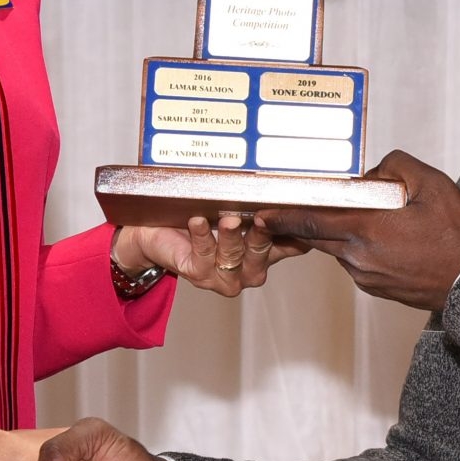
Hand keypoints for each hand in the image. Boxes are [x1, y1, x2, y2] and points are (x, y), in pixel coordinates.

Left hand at [115, 217, 305, 297]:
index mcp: (266, 253)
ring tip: (229, 219)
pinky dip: (201, 236)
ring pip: (233, 256)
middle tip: (263, 217)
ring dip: (231, 236)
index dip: (297, 232)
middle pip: (263, 252)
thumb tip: (284, 184)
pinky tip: (197, 221)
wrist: (160, 235)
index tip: (299, 213)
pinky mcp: (198, 274)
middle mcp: (250, 269)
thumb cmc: (203, 221)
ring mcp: (225, 276)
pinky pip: (203, 254)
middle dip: (263, 235)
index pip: (293, 245)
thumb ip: (261, 206)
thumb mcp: (238, 212)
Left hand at [253, 149, 459, 310]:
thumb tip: (372, 174)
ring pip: (338, 246)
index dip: (282, 215)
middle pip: (316, 235)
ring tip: (366, 216)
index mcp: (366, 228)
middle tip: (282, 209)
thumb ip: (395, 167)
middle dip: (298, 222)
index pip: (311, 220)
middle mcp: (357, 255)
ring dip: (340, 231)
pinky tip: (385, 238)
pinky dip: (358, 246)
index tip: (259, 211)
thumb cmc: (454, 235)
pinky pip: (354, 260)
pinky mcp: (373, 287)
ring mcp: (364, 275)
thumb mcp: (432, 185)